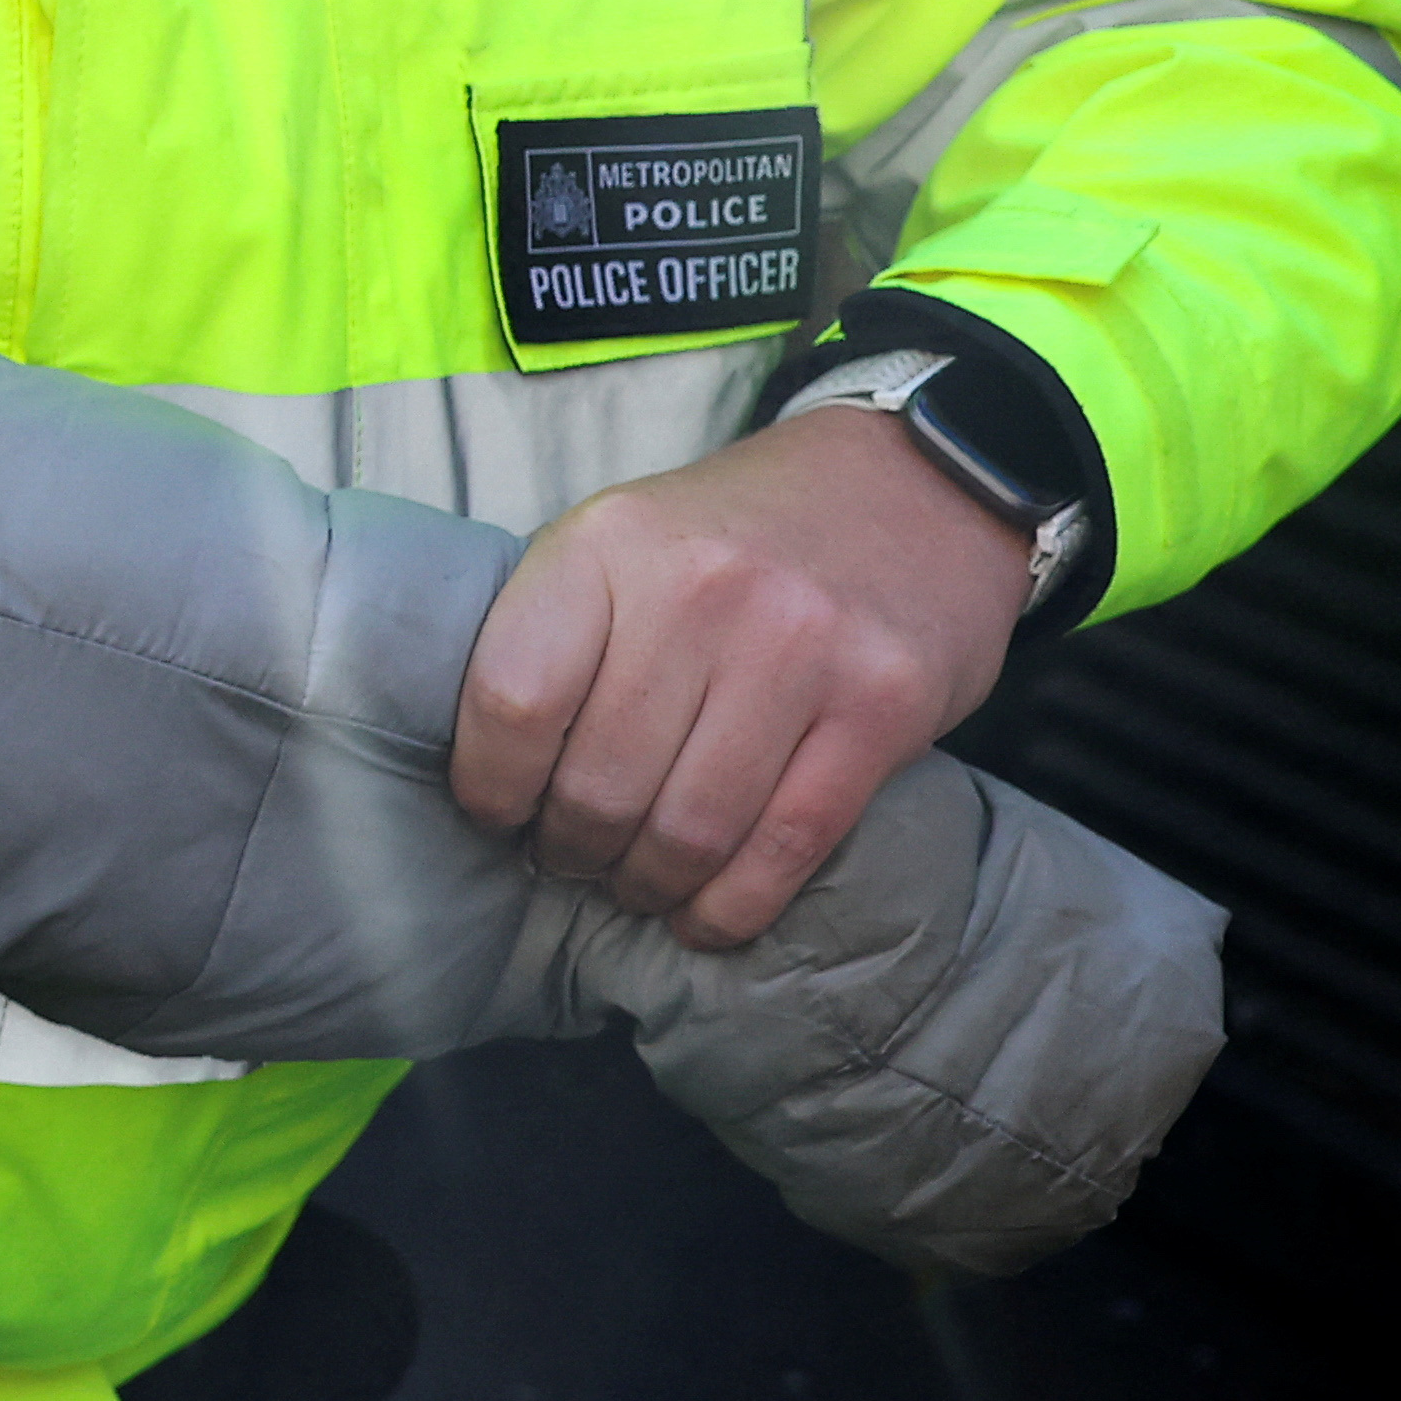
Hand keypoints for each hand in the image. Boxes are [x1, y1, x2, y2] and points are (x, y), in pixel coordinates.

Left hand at [449, 409, 1036, 949]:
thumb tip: (489, 766)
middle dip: (571, 848)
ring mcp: (799, 648)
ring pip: (689, 829)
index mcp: (609, 544)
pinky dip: (732, 906)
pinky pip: (786, 845)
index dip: (489, 783)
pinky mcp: (881, 706)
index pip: (512, 699)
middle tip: (571, 858)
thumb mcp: (623, 538)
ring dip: (647, 884)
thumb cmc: (735, 535)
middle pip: (599, 782)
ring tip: (634, 884)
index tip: (497, 813)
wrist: (911, 484)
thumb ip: (560, 629)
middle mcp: (701, 591)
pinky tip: (704, 916)